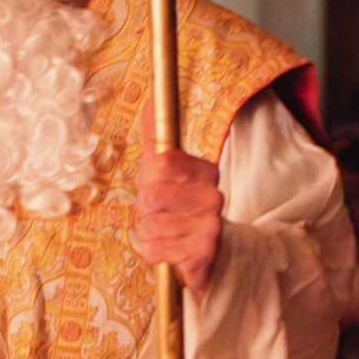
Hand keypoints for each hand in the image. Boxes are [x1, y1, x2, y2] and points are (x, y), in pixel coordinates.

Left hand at [133, 107, 223, 292]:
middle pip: (152, 196)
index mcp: (206, 171)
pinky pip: (154, 248)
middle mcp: (214, 195)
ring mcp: (211, 224)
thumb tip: (149, 103)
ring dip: (148, 231)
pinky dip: (153, 252)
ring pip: (151, 224)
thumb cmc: (180, 209)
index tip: (156, 185)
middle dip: (145, 209)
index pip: (161, 163)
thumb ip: (156, 139)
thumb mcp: (168, 172)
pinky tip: (168, 249)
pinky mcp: (202, 251)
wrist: (213, 256)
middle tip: (160, 214)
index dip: (147, 178)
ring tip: (165, 232)